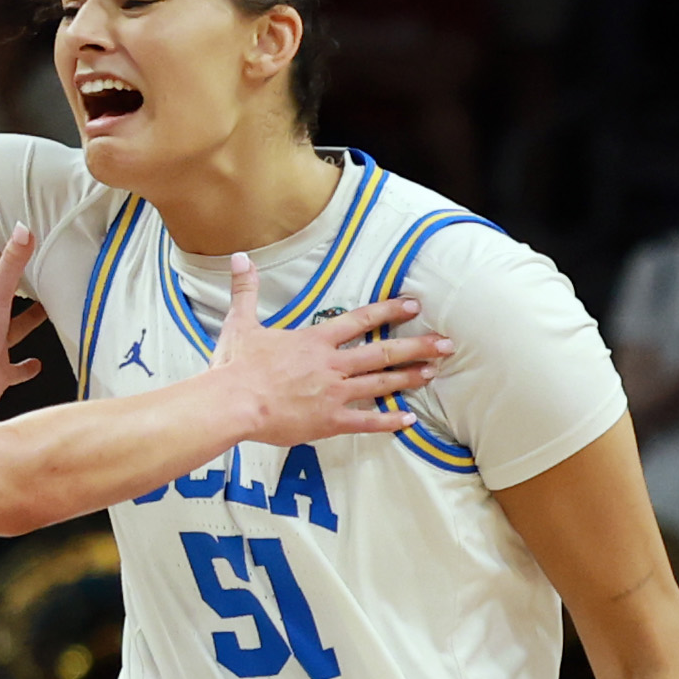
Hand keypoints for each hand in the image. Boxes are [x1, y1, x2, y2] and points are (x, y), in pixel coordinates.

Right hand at [208, 269, 453, 446]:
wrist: (232, 403)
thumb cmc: (235, 366)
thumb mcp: (240, 322)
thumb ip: (245, 289)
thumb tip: (238, 257)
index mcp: (315, 340)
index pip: (360, 320)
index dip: (389, 312)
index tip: (414, 306)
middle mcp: (331, 364)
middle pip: (382, 352)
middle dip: (417, 347)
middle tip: (446, 344)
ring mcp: (334, 393)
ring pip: (381, 383)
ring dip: (409, 377)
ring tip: (434, 372)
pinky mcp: (329, 421)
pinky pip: (366, 421)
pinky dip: (388, 422)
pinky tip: (409, 420)